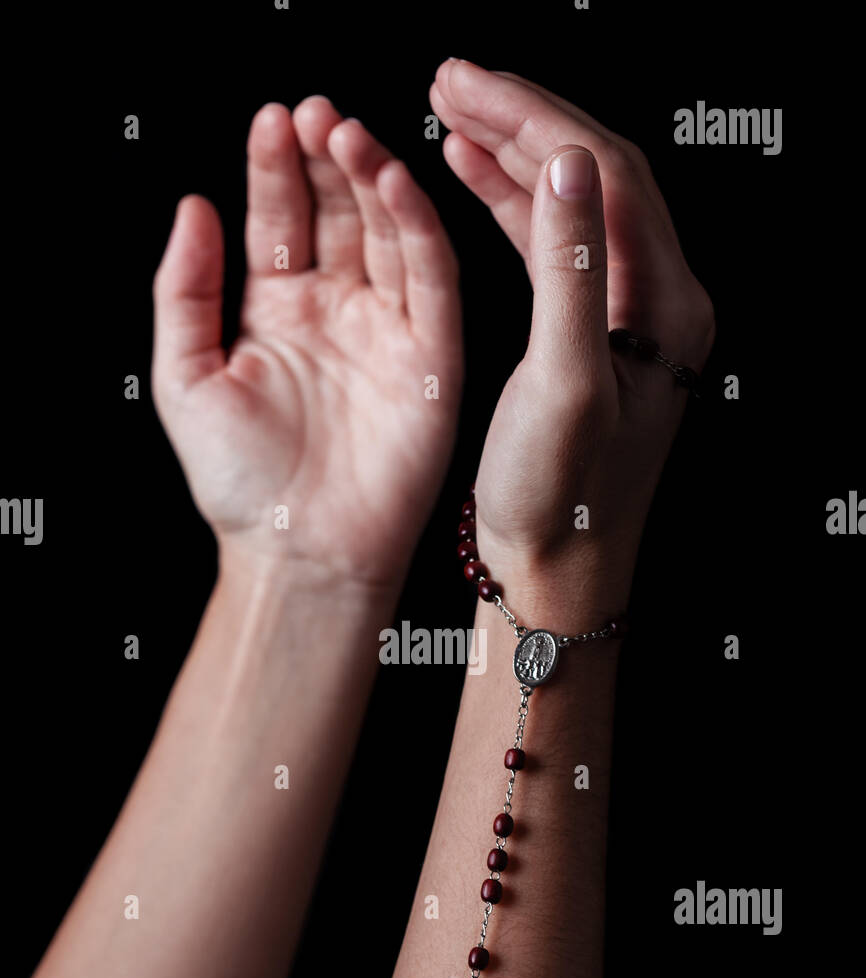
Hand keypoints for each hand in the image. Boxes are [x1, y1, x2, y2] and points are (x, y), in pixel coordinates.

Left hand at [152, 98, 461, 592]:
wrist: (301, 555)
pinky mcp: (433, 359)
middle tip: (315, 113)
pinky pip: (432, 280)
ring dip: (372, 179)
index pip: (279, 220)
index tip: (271, 120)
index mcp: (277, 315)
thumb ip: (184, 291)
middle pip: (337, 214)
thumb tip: (193, 207)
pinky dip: (418, 228)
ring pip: (387, 234)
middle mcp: (336, 314)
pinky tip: (396, 184)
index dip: (275, 169)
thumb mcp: (185, 376)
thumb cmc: (241, 485)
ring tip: (347, 134)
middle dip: (327, 159)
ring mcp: (387, 332)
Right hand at [430, 62, 714, 613]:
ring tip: (450, 114)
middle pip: (596, 175)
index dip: (535, 119)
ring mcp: (628, 318)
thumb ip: (571, 270)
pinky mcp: (593, 337)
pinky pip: (557, 246)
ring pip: (575, 204)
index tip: (466, 87)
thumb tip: (568, 162)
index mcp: (665, 307)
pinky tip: (473, 175)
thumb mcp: (564, 385)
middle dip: (523, 118)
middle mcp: (659, 302)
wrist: (559, 571)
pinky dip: (513, 204)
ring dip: (515, 153)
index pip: (608, 176)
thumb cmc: (561, 501)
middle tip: (450, 81)